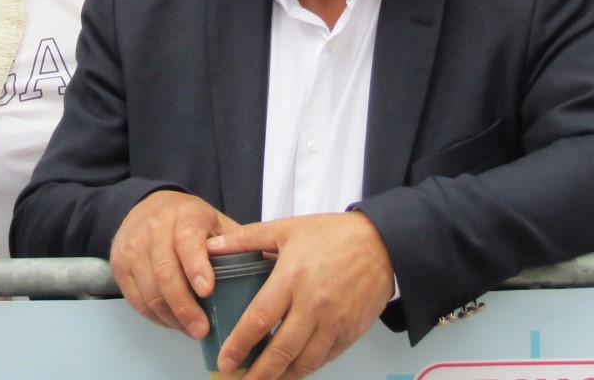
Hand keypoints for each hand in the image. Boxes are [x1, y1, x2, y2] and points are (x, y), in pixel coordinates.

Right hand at [109, 191, 238, 337]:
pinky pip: (137, 300)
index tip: (207, 290)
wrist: (145, 206)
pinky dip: (157, 317)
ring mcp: (133, 247)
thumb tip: (273, 262)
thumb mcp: (215, 221)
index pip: (187, 240)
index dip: (196, 266)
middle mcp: (154, 229)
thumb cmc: (189, 220)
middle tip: (203, 329)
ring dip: (172, 317)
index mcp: (184, 216)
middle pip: (165, 273)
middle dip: (185, 306)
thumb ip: (237, 241)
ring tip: (193, 330)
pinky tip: (174, 322)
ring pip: (150, 291)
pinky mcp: (120, 265)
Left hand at [207, 211, 393, 379]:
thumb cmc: (332, 235)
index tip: (224, 360)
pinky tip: (291, 371)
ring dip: (281, 377)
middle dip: (257, 373)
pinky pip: (323, 360)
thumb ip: (246, 239)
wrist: (381, 243)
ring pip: (303, 362)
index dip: (239, 345)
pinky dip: (305, 369)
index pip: (259, 320)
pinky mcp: (349, 333)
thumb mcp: (286, 228)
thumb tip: (212, 246)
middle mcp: (312, 305)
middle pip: (280, 351)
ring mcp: (333, 323)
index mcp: (292, 279)